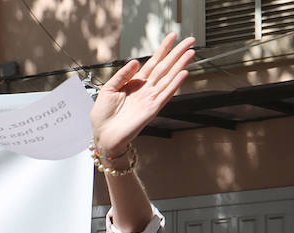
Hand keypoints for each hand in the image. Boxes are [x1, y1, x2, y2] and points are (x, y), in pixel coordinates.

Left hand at [90, 32, 195, 157]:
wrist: (103, 135)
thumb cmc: (103, 116)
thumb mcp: (108, 89)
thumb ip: (122, 75)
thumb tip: (134, 61)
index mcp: (135, 83)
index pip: (153, 62)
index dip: (163, 49)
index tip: (172, 37)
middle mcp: (146, 90)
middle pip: (165, 67)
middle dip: (177, 53)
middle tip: (189, 40)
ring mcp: (150, 99)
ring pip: (168, 78)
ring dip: (180, 65)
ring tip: (190, 53)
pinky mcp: (152, 110)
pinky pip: (166, 94)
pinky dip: (175, 84)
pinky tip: (183, 74)